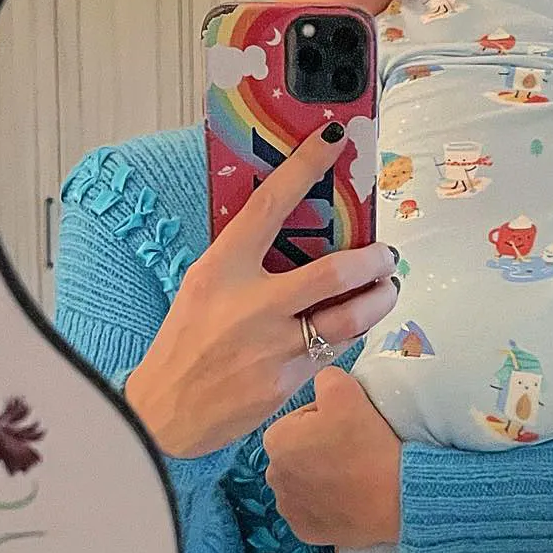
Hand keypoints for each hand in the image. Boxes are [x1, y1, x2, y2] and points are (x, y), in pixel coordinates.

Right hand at [125, 127, 398, 458]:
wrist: (166, 412)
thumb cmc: (186, 341)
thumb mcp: (202, 285)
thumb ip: (243, 257)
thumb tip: (292, 226)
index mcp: (222, 269)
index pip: (269, 206)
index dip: (304, 167)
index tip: (333, 139)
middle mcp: (251, 304)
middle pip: (334, 273)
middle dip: (373, 259)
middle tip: (385, 253)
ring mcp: (273, 346)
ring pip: (350, 316)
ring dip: (379, 297)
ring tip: (386, 287)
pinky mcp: (288, 381)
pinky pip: (337, 349)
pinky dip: (353, 331)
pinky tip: (355, 322)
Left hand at [263, 367, 402, 547]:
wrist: (398, 496)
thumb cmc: (367, 442)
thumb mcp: (344, 389)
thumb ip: (324, 378)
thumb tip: (321, 387)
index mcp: (276, 441)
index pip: (300, 420)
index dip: (326, 420)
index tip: (349, 428)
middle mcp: (273, 477)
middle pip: (300, 453)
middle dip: (320, 450)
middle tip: (354, 451)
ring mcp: (288, 509)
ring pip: (305, 483)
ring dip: (323, 478)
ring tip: (353, 476)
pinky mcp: (305, 533)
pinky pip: (314, 511)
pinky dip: (328, 505)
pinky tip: (349, 499)